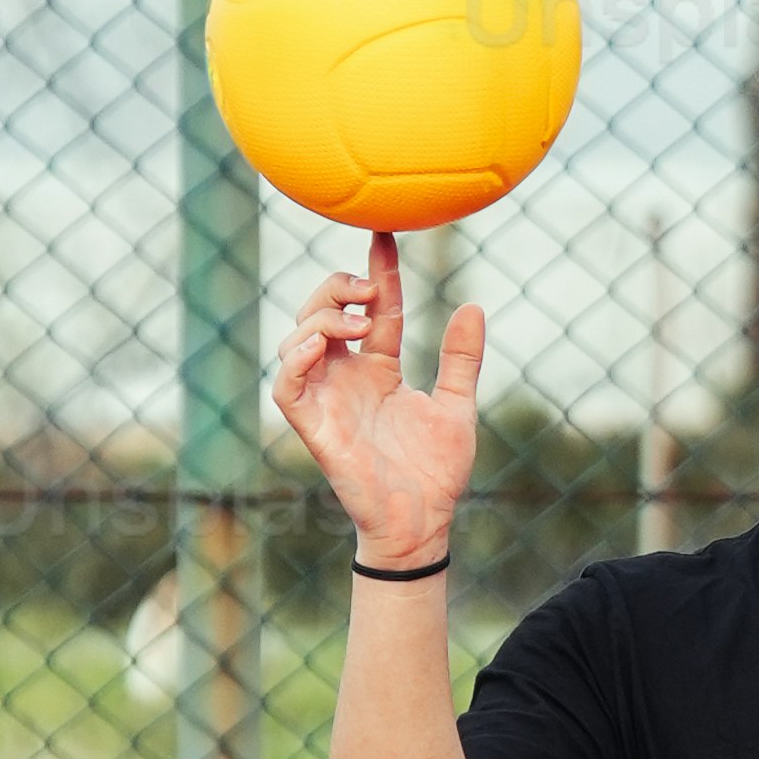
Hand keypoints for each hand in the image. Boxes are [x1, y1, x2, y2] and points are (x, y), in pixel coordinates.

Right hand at [270, 230, 483, 556]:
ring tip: (358, 319)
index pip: (373, 309)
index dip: (378, 271)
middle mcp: (347, 378)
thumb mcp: (457, 405)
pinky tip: (320, 345)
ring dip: (320, 317)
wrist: (423, 522)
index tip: (386, 235)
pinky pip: (286, 386)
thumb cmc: (436, 472)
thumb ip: (460, 359)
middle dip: (338, 288)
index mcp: (380, 369)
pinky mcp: (313, 427)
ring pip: (297, 339)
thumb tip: (472, 307)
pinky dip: (295, 360)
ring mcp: (328, 400)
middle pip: (323, 313)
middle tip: (370, 288)